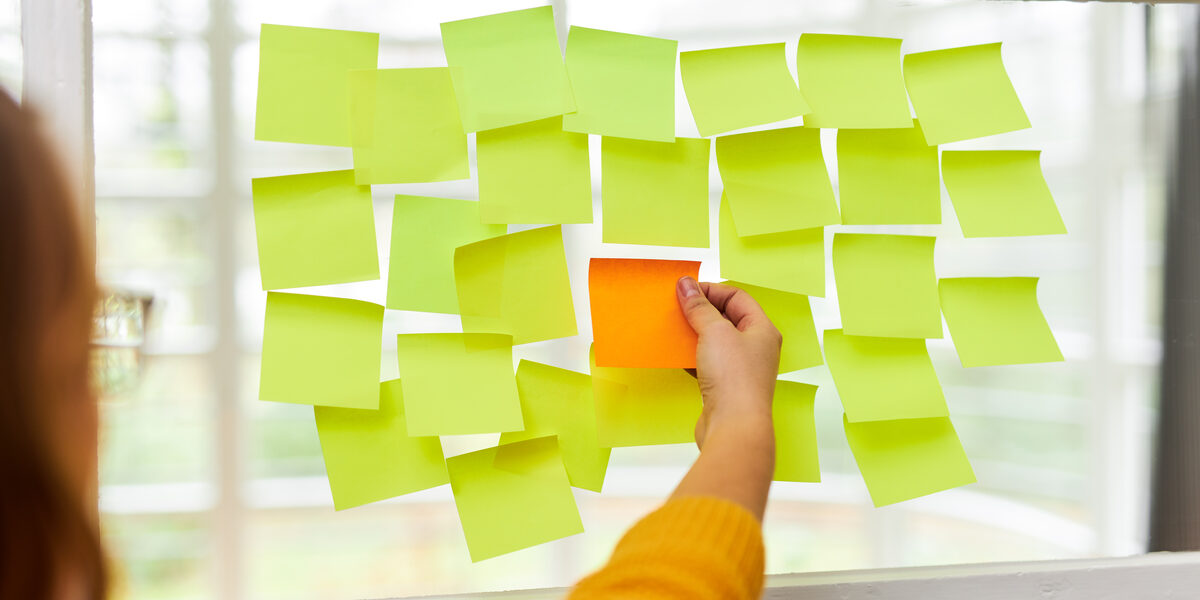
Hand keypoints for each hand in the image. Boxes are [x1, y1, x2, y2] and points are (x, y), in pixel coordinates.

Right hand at [675, 277, 780, 448]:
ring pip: (714, 342)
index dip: (711, 290)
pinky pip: (706, 363)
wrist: (733, 427)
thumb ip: (699, 307)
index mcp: (762, 330)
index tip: (685, 290)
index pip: (737, 297)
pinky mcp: (725, 387)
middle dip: (700, 311)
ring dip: (693, 334)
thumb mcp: (715, 332)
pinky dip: (691, 356)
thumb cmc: (735, 380)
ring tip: (674, 328)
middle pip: (726, 318)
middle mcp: (755, 348)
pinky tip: (676, 355)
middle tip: (677, 307)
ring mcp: (740, 369)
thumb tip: (687, 285)